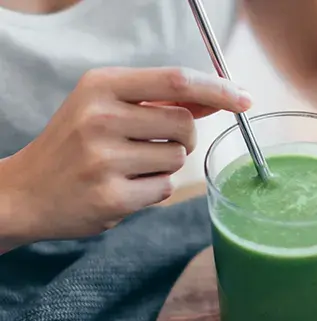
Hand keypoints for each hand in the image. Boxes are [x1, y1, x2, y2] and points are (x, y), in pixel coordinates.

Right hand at [0, 67, 250, 245]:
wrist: (26, 191)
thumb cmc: (76, 143)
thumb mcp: (108, 107)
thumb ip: (162, 100)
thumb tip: (219, 96)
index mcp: (101, 85)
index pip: (176, 81)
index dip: (217, 89)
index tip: (245, 98)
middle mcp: (100, 117)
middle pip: (185, 124)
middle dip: (185, 136)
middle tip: (156, 143)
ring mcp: (103, 159)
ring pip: (178, 159)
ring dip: (165, 165)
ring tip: (127, 167)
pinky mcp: (111, 197)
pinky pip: (165, 189)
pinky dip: (153, 190)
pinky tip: (122, 188)